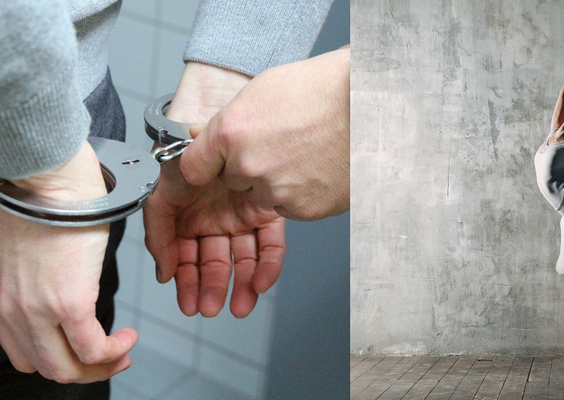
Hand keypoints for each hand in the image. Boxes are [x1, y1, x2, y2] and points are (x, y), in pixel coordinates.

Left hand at [0, 142, 137, 382]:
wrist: (43, 174)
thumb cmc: (38, 193)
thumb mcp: (25, 244)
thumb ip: (37, 272)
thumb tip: (66, 278)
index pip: (22, 351)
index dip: (58, 357)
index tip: (83, 349)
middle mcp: (10, 311)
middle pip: (45, 367)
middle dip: (84, 370)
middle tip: (110, 359)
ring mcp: (37, 310)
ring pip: (68, 368)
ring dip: (101, 366)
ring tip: (123, 350)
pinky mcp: (69, 302)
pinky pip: (93, 348)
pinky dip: (115, 350)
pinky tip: (127, 336)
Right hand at [143, 158, 285, 316]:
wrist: (214, 127)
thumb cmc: (184, 155)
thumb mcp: (159, 195)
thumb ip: (157, 234)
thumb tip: (164, 272)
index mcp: (189, 219)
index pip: (188, 258)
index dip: (187, 282)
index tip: (187, 303)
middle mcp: (215, 220)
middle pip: (215, 263)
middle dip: (211, 289)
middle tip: (209, 309)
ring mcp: (242, 217)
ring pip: (243, 260)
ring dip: (240, 286)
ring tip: (238, 307)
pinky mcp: (267, 212)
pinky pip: (270, 245)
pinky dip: (267, 267)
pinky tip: (260, 283)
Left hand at [179, 46, 349, 220]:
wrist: (369, 105)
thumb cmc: (322, 90)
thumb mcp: (261, 92)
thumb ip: (228, 121)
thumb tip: (202, 135)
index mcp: (231, 133)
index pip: (194, 166)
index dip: (207, 162)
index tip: (212, 163)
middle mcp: (249, 166)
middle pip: (233, 181)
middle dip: (250, 168)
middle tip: (281, 144)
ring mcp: (277, 191)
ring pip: (263, 196)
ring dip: (277, 182)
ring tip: (306, 153)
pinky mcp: (304, 209)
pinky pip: (291, 207)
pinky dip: (302, 193)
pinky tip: (318, 168)